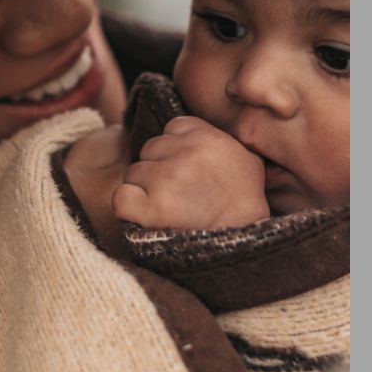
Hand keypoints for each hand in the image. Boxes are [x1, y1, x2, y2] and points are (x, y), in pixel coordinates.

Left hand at [112, 116, 268, 229]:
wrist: (242, 244)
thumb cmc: (246, 206)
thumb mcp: (249, 162)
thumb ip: (226, 143)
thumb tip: (210, 137)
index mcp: (207, 137)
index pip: (172, 128)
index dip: (174, 149)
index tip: (184, 169)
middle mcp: (185, 152)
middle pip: (150, 149)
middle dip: (157, 169)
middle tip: (175, 193)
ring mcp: (166, 178)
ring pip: (133, 173)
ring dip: (143, 190)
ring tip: (166, 209)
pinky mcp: (151, 206)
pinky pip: (121, 197)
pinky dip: (128, 208)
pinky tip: (144, 216)